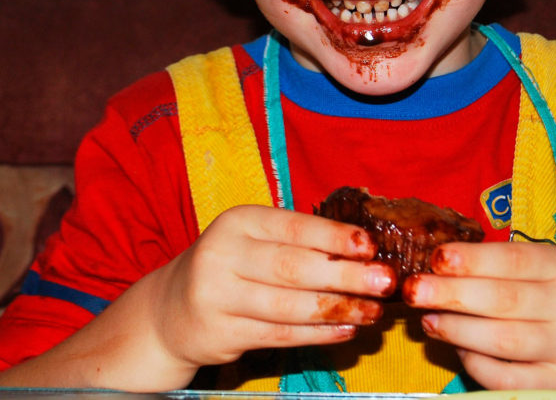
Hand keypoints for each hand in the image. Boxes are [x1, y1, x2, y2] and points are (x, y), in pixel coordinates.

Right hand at [150, 204, 396, 370]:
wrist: (170, 311)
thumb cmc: (229, 267)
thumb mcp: (253, 240)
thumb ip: (297, 242)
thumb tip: (361, 251)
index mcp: (238, 222)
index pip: (295, 227)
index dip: (336, 237)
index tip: (371, 247)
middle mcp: (223, 254)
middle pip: (296, 268)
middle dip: (347, 276)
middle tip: (385, 282)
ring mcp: (218, 296)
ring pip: (291, 306)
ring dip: (339, 310)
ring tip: (372, 311)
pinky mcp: (221, 332)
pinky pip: (281, 334)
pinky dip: (318, 334)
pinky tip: (345, 330)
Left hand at [402, 240, 555, 390]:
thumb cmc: (543, 301)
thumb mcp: (531, 273)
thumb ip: (491, 268)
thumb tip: (434, 268)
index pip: (514, 259)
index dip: (473, 259)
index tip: (437, 258)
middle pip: (504, 299)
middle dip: (453, 294)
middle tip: (416, 289)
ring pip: (503, 339)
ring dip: (457, 328)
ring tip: (427, 319)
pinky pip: (504, 376)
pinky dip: (474, 361)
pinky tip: (456, 347)